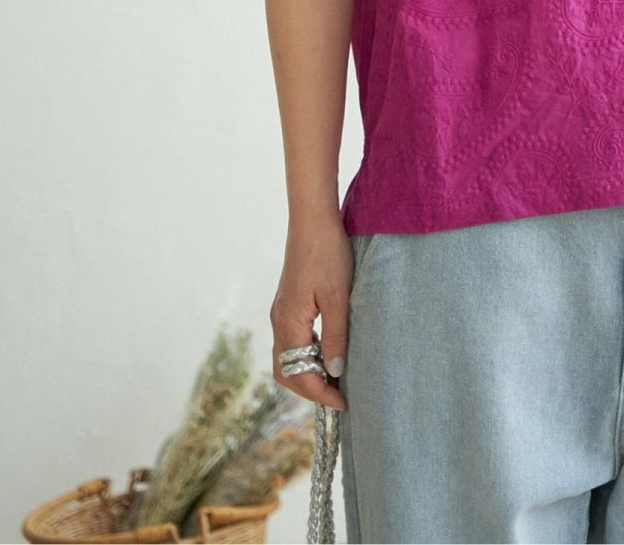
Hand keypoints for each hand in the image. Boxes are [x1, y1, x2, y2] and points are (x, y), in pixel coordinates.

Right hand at [270, 217, 352, 411]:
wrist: (312, 220)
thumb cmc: (327, 253)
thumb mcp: (338, 296)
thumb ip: (336, 335)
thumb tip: (336, 372)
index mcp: (289, 323)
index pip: (298, 373)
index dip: (320, 393)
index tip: (344, 403)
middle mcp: (279, 321)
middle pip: (287, 371)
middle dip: (311, 389)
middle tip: (340, 396)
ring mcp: (282, 312)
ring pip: (288, 357)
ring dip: (308, 373)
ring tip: (337, 378)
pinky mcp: (289, 303)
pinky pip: (292, 341)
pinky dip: (307, 355)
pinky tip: (328, 351)